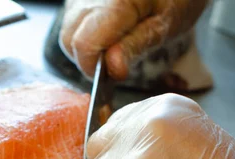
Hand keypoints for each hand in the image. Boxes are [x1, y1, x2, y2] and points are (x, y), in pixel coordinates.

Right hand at [60, 0, 208, 78]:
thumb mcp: (166, 24)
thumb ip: (137, 45)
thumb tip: (113, 69)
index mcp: (114, 2)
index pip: (85, 45)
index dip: (96, 68)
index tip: (117, 74)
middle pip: (71, 40)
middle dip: (90, 59)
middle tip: (118, 59)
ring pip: (68, 32)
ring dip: (87, 47)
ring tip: (116, 43)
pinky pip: (73, 21)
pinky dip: (86, 33)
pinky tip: (109, 31)